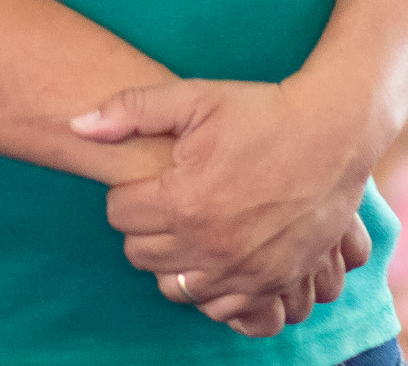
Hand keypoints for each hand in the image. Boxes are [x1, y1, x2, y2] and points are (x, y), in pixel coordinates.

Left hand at [72, 76, 371, 331]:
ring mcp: (243, 272)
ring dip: (176, 260)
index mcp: (182, 202)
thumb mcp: (193, 97)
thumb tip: (76, 124)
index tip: (149, 175)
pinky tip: (220, 252)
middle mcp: (209, 247)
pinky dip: (215, 288)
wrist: (331, 133)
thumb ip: (129, 110)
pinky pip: (223, 310)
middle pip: (141, 256)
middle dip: (146, 226)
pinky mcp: (273, 285)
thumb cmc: (259, 111)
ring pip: (177, 289)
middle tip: (168, 196)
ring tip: (193, 223)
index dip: (128, 192)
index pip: (118, 216)